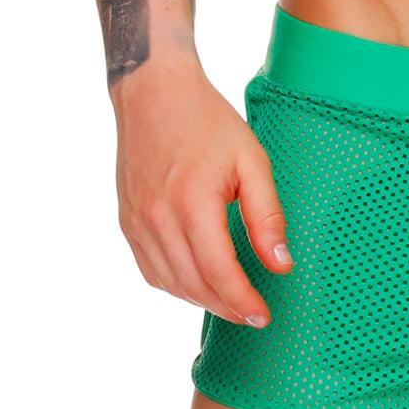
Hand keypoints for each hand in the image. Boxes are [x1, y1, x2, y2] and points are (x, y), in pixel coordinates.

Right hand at [111, 54, 292, 326]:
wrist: (154, 94)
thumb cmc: (209, 124)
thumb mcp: (253, 162)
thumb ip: (268, 217)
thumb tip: (281, 264)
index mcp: (192, 203)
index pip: (219, 271)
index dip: (243, 300)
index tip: (264, 315)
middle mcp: (158, 217)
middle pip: (194, 284)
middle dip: (227, 307)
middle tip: (254, 315)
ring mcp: (137, 221)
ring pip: (170, 283)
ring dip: (203, 300)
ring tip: (232, 303)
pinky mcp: (127, 221)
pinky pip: (151, 269)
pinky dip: (177, 285)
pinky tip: (200, 284)